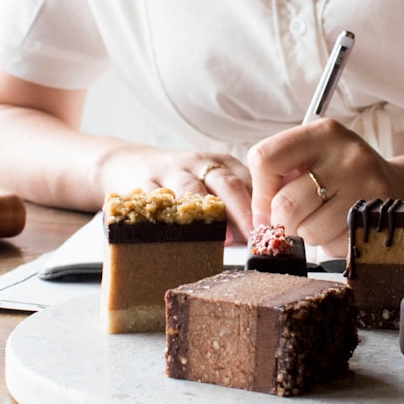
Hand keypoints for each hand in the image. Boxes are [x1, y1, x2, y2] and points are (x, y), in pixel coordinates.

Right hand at [99, 145, 252, 244]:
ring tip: (222, 238)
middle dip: (243, 210)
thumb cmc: (181, 182)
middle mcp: (200, 165)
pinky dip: (168, 215)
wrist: (128, 163)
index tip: (276, 227)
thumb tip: (262, 240)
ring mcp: (171, 173)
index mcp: (223, 164)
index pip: (250, 180)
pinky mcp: (143, 184)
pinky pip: (155, 198)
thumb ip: (237, 209)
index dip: (264, 204)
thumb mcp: (213, 186)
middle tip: (256, 235)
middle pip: (226, 184)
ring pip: (192, 190)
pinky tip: (177, 231)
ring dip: (208, 213)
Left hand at [247, 118, 395, 256]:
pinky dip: (330, 244)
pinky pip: (334, 246)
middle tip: (290, 222)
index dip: (259, 192)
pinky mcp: (376, 218)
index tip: (264, 206)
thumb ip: (281, 172)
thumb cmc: (340, 172)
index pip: (266, 159)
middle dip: (281, 222)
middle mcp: (347, 156)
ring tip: (321, 220)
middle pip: (286, 204)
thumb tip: (256, 218)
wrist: (394, 182)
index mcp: (322, 133)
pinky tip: (341, 227)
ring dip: (307, 235)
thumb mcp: (313, 155)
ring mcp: (366, 187)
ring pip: (309, 231)